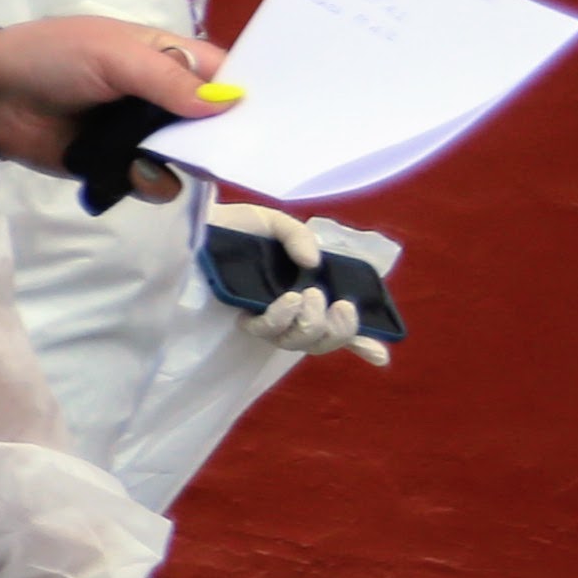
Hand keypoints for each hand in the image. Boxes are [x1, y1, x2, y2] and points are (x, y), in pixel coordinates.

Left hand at [0, 16, 237, 199]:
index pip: (225, 74)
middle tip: (248, 153)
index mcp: (167, 57)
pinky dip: (152, 182)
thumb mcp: (114, 57)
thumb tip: (229, 103)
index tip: (284, 116)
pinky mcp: (119, 166)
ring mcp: (142, 134)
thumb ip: (169, 80)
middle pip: (215, 123)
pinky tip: (136, 173)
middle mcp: (162, 97)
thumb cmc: (52, 58)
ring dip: (192, 162)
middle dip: (229, 137)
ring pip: (191, 156)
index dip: (251, 93)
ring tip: (181, 160)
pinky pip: (156, 181)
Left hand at [208, 198, 383, 360]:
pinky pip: (267, 332)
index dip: (362, 343)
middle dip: (340, 330)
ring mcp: (267, 318)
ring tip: (305, 296)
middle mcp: (290, 311)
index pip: (338, 325)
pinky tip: (284, 301)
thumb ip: (299, 236)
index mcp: (307, 292)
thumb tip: (315, 264)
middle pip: (322, 341)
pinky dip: (280, 319)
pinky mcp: (243, 318)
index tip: (380, 354)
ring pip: (299, 342)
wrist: (196, 225)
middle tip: (339, 304)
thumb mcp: (274, 224)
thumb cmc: (236, 228)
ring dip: (311, 323)